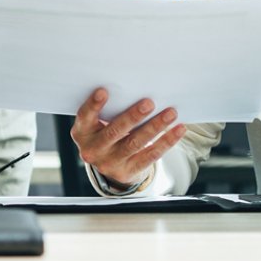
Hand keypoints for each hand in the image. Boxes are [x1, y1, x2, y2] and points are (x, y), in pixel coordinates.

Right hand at [70, 88, 185, 186]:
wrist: (108, 165)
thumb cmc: (105, 133)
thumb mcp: (97, 124)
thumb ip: (108, 111)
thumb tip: (135, 89)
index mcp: (82, 133)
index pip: (85, 117)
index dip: (93, 105)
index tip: (103, 91)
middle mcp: (93, 149)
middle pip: (114, 131)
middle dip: (132, 116)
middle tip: (149, 103)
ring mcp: (110, 163)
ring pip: (135, 143)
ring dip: (155, 126)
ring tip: (170, 113)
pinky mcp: (128, 171)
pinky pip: (150, 155)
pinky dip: (166, 141)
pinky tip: (178, 130)